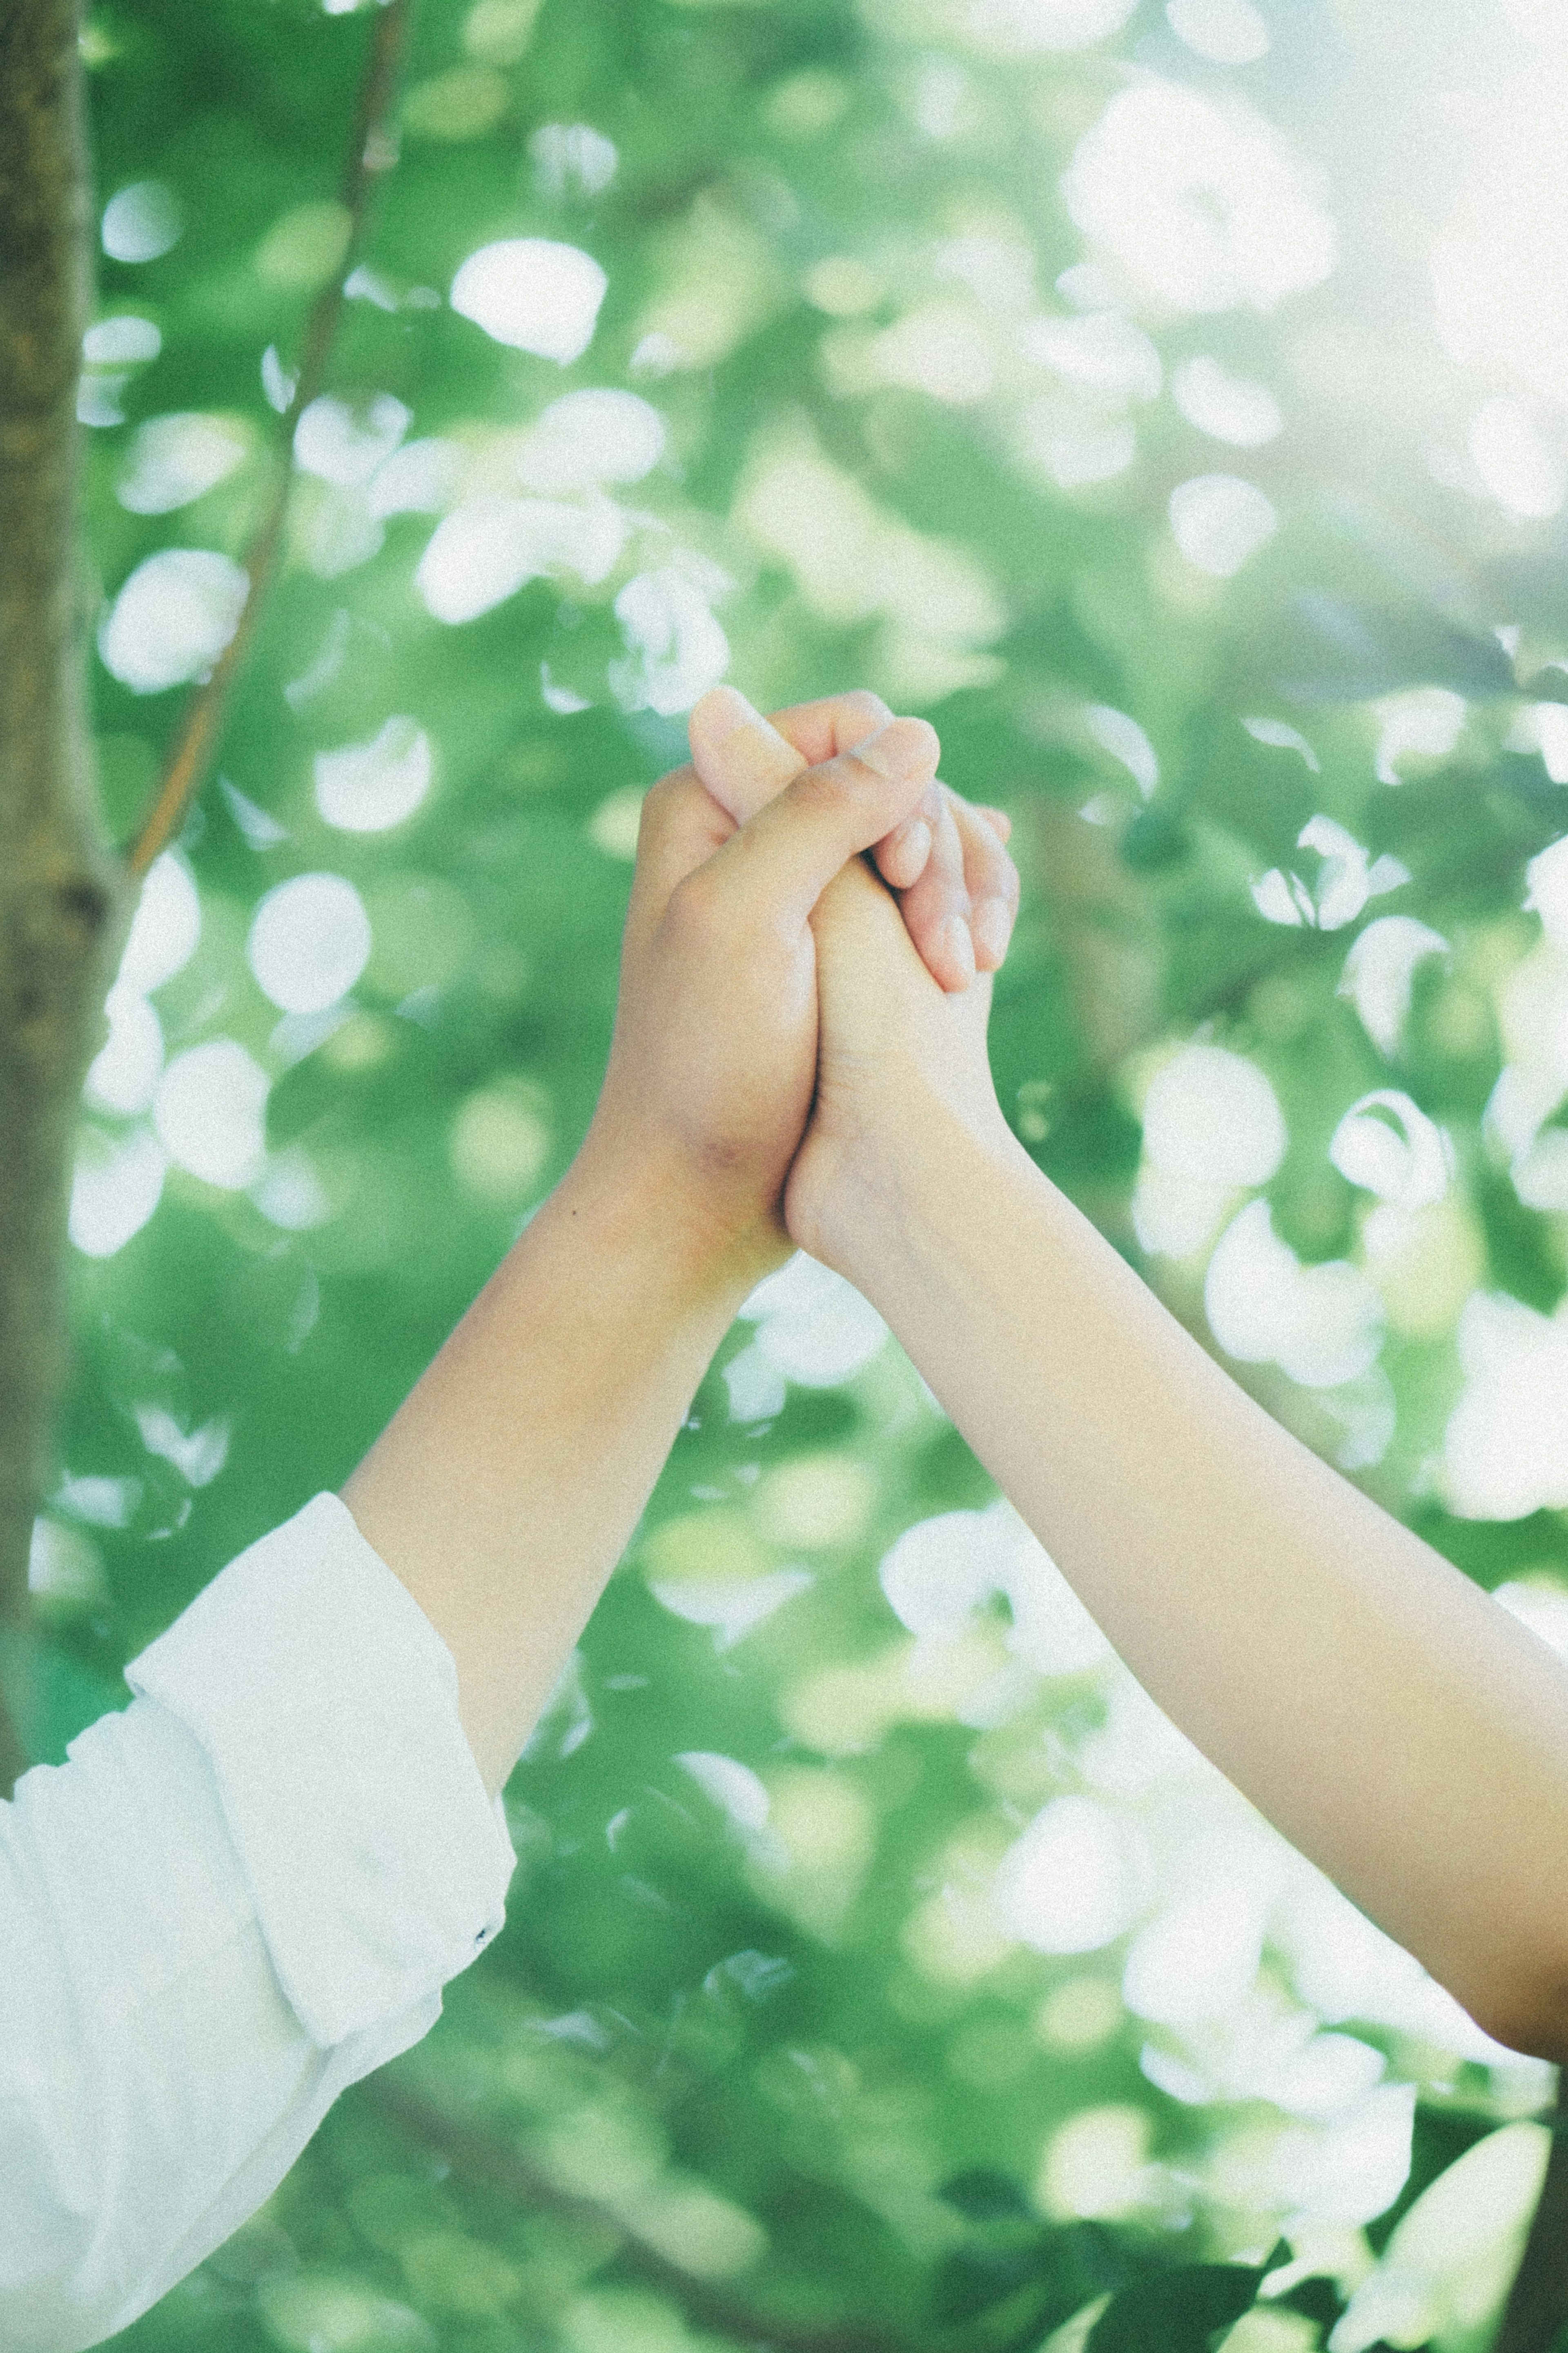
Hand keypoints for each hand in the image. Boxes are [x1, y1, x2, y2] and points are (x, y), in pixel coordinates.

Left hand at [575, 697, 939, 1291]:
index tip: (908, 873)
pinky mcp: (832, 948)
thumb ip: (817, 815)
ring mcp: (793, 889)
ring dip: (957, 892)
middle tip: (952, 955)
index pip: (846, 728)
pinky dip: (954, 916)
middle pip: (889, 783)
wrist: (700, 1192)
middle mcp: (746, 829)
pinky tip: (979, 951)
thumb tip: (912, 732)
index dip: (896, 785)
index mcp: (707, 800)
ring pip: (912, 841)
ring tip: (969, 974)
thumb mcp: (752, 922)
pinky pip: (912, 897)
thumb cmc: (710, 1066)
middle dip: (937, 850)